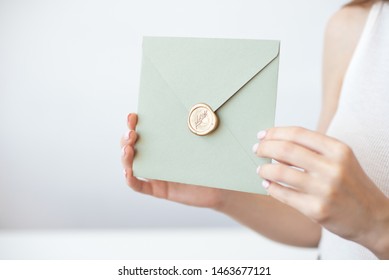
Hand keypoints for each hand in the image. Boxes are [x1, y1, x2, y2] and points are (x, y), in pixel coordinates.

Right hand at [120, 113, 228, 208]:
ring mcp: (155, 173)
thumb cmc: (212, 161)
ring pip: (131, 165)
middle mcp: (155, 156)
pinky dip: (131, 180)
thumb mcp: (204, 141)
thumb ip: (198, 128)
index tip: (133, 116)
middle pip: (131, 146)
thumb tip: (199, 106)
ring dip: (125, 157)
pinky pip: (140, 186)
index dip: (133, 123)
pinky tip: (128, 173)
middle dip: (126, 138)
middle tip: (132, 133)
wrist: (220, 186)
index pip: (142, 130)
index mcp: (162, 142)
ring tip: (129, 150)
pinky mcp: (159, 189)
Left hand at [254, 127, 388, 257]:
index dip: (275, 132)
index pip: (298, 134)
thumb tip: (277, 142)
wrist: (373, 218)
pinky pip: (284, 195)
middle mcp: (333, 168)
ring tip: (259, 170)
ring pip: (281, 173)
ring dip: (264, 170)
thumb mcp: (341, 159)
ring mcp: (325, 190)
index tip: (262, 135)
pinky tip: (267, 185)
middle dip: (265, 148)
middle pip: (286, 150)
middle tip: (256, 150)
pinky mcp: (317, 210)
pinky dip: (271, 188)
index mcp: (338, 150)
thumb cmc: (351, 185)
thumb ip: (313, 149)